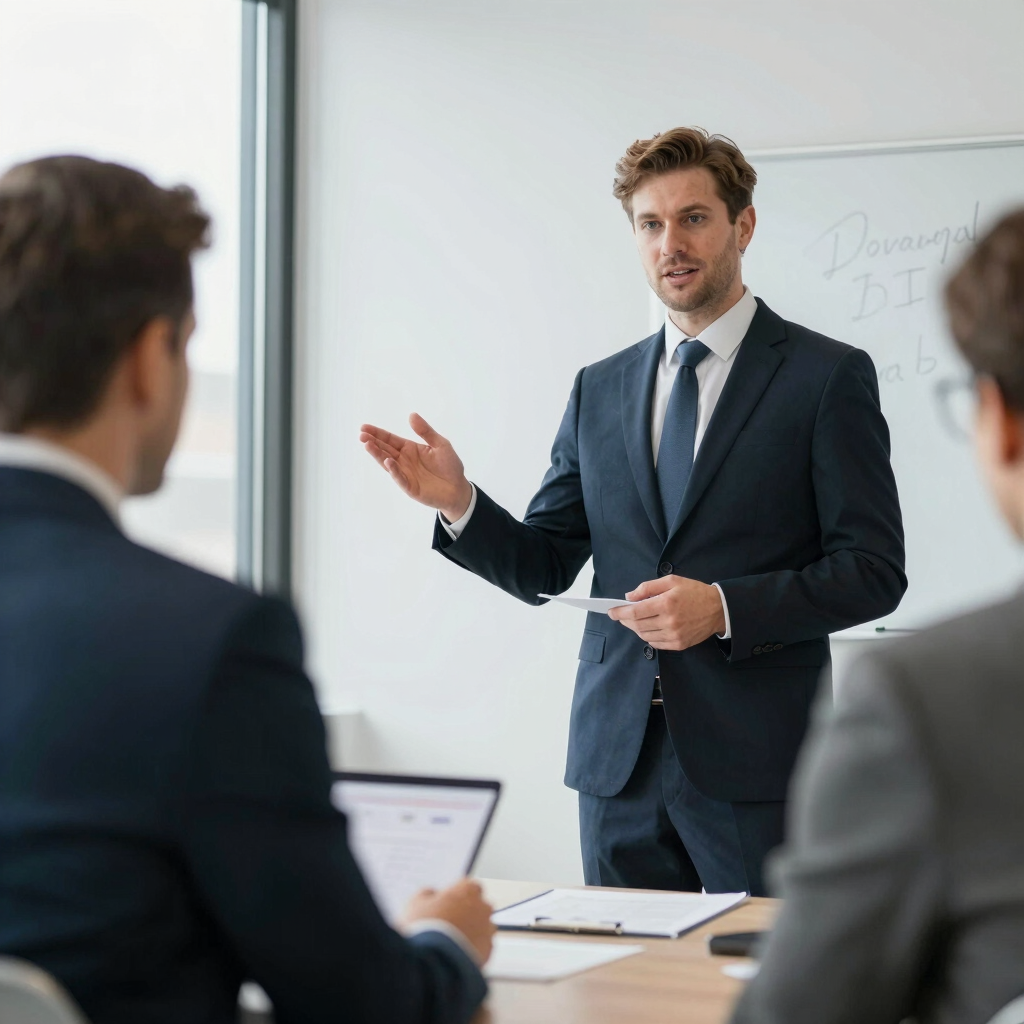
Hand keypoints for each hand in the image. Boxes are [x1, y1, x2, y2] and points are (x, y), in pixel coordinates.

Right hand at [359, 413, 472, 521]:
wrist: (458, 488)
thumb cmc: (450, 466)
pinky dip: (394, 470)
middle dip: (373, 442)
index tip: (364, 427)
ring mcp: (405, 474)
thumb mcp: (440, 444)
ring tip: (367, 445)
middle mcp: (404, 461)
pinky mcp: (410, 487)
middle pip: (385, 449)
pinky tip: (388, 462)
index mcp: (410, 448)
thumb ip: (426, 431)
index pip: (390, 439)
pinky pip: (400, 478)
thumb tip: (411, 415)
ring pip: (388, 463)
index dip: (378, 433)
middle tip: (361, 435)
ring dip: (378, 455)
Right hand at [401, 878, 495, 964]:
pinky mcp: (488, 952)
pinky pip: (482, 947)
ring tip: (450, 944)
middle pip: (478, 906)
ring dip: (471, 932)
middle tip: (447, 924)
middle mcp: (482, 907)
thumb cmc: (425, 928)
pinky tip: (456, 955)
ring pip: (482, 927)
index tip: (446, 904)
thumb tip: (432, 894)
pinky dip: (472, 949)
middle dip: (466, 913)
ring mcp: (488, 930)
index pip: (469, 886)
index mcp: (467, 890)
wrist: (434, 963)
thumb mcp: (416, 904)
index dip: (457, 895)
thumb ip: (427, 894)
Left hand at [608, 575, 725, 650]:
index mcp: (666, 604)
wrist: (718, 609)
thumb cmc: (694, 592)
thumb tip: (629, 597)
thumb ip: (648, 588)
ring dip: (635, 628)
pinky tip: (647, 628)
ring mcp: (674, 635)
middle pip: (638, 625)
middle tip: (620, 615)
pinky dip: (647, 636)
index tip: (611, 612)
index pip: (635, 611)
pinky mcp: (679, 644)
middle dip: (625, 620)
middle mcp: (669, 621)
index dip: (620, 613)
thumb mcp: (671, 581)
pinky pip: (655, 644)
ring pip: (645, 635)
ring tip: (634, 620)